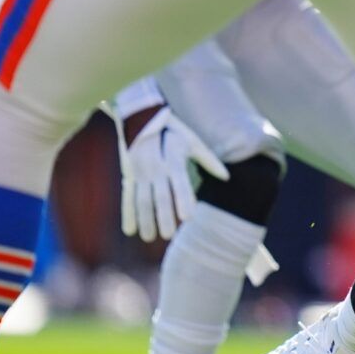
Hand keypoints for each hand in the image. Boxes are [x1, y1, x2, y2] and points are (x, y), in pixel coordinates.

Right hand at [119, 108, 228, 241]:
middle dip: (163, 216)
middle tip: (169, 235)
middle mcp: (155, 167)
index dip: (183, 199)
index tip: (188, 217)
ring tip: (150, 238)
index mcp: (172, 159)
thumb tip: (227, 176)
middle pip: (159, 195)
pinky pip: (128, 197)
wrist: (139, 115)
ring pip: (141, 199)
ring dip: (145, 220)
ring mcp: (139, 172)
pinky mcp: (129, 175)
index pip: (179, 183)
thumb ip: (209, 159)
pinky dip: (128, 214)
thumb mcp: (192, 140)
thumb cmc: (172, 130)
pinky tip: (130, 231)